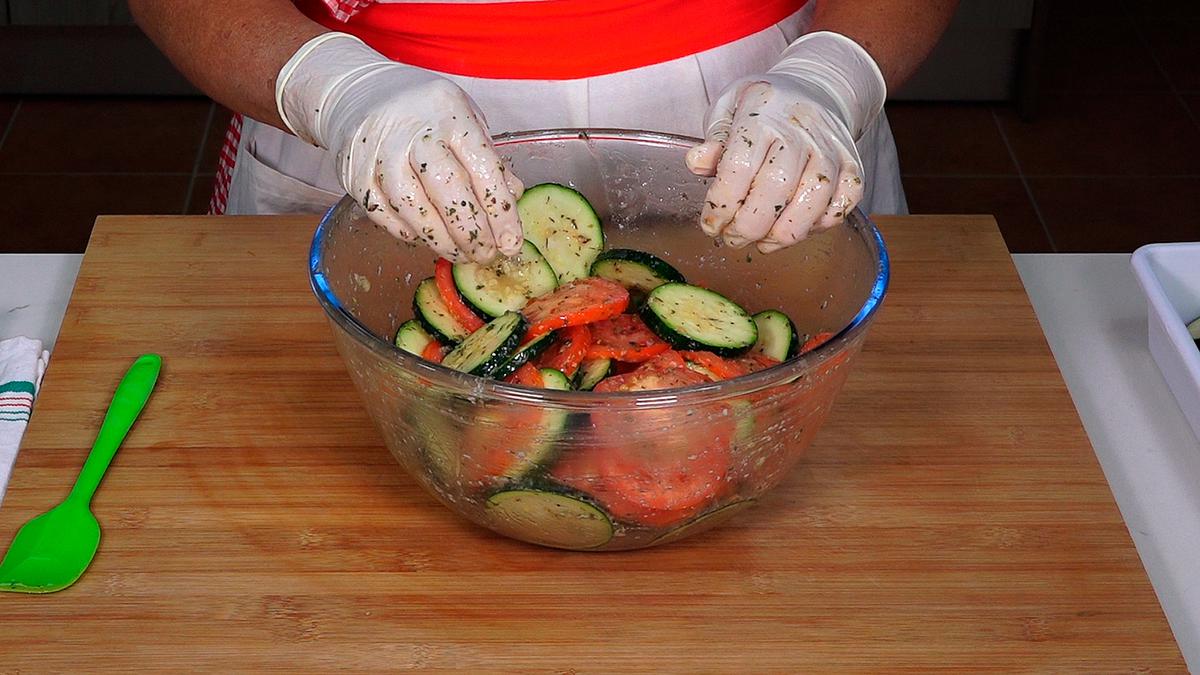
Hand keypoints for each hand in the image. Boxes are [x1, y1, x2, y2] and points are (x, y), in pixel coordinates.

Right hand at [277, 33, 523, 263]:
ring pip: (413, 208)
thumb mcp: (465, 117)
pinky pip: (384, 215)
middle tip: (486, 256)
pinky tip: (425, 238)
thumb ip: (488, 157)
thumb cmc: (424, 111)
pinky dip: (407, 232)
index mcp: (450, 114)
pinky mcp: (355, 175)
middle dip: (471, 232)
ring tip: (460, 255)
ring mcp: (380, 153)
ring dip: (440, 239)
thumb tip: (512, 198)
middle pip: (448, 190)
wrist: (359, 94)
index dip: (499, 211)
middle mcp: (413, 131)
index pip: (483, 167)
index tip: (510, 243)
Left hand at [686, 32, 884, 253]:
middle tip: (732, 239)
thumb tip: (696, 162)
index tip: (710, 225)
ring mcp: (831, 149)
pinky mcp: (852, 166)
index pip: (738, 167)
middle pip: (776, 188)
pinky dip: (820, 225)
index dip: (721, 205)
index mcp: (762, 114)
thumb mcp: (728, 108)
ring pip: (814, 201)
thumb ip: (714, 139)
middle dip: (749, 226)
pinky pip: (843, 204)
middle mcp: (800, 131)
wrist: (815, 89)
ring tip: (763, 243)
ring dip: (784, 233)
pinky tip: (795, 227)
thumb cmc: (764, 107)